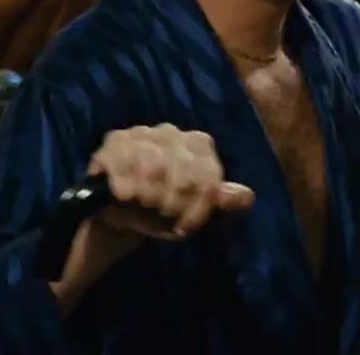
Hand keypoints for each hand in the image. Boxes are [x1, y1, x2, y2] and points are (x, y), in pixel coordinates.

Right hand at [88, 124, 253, 242]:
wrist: (120, 215)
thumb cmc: (162, 211)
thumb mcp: (195, 213)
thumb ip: (223, 203)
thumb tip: (245, 197)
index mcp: (197, 145)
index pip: (208, 175)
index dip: (199, 206)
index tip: (186, 226)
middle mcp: (171, 133)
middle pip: (183, 172)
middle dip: (173, 203)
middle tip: (164, 217)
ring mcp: (142, 134)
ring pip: (153, 164)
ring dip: (149, 195)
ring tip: (144, 207)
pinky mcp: (115, 141)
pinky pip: (122, 158)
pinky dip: (124, 182)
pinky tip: (123, 196)